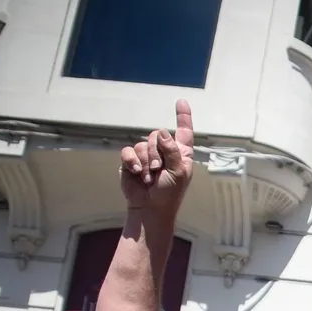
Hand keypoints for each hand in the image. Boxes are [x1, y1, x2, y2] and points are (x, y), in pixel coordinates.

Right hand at [119, 99, 194, 214]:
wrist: (150, 208)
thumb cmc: (169, 193)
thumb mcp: (178, 172)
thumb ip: (172, 151)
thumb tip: (162, 131)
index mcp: (180, 154)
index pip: (183, 132)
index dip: (183, 117)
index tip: (181, 102)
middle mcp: (163, 152)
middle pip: (156, 135)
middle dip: (156, 153)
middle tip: (157, 171)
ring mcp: (146, 156)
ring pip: (142, 144)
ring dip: (145, 161)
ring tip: (148, 177)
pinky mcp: (131, 161)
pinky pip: (128, 151)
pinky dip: (132, 161)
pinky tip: (135, 172)